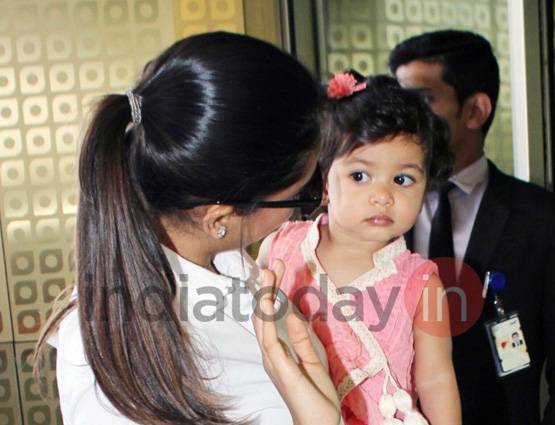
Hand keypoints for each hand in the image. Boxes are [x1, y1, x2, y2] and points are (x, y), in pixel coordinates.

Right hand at [252, 260, 339, 424]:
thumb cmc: (316, 397)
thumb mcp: (313, 361)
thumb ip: (302, 339)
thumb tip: (295, 315)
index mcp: (279, 351)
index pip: (272, 316)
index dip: (274, 292)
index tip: (279, 269)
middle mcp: (272, 353)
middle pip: (264, 315)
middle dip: (267, 288)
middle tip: (272, 263)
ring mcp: (273, 361)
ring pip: (263, 323)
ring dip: (264, 297)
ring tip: (267, 274)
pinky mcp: (280, 368)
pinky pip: (270, 340)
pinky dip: (267, 319)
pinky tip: (268, 302)